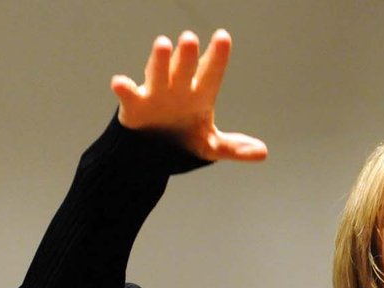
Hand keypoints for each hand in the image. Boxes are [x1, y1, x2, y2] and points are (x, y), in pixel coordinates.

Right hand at [110, 29, 267, 161]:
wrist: (154, 152)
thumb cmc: (186, 139)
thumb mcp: (211, 146)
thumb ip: (234, 148)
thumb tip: (263, 153)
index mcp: (200, 94)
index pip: (211, 73)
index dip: (217, 56)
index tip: (223, 37)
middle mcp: (178, 88)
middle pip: (184, 69)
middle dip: (187, 55)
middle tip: (190, 38)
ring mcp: (155, 94)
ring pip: (158, 74)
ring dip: (159, 60)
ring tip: (163, 43)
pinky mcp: (134, 106)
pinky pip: (128, 94)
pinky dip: (124, 87)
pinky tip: (120, 82)